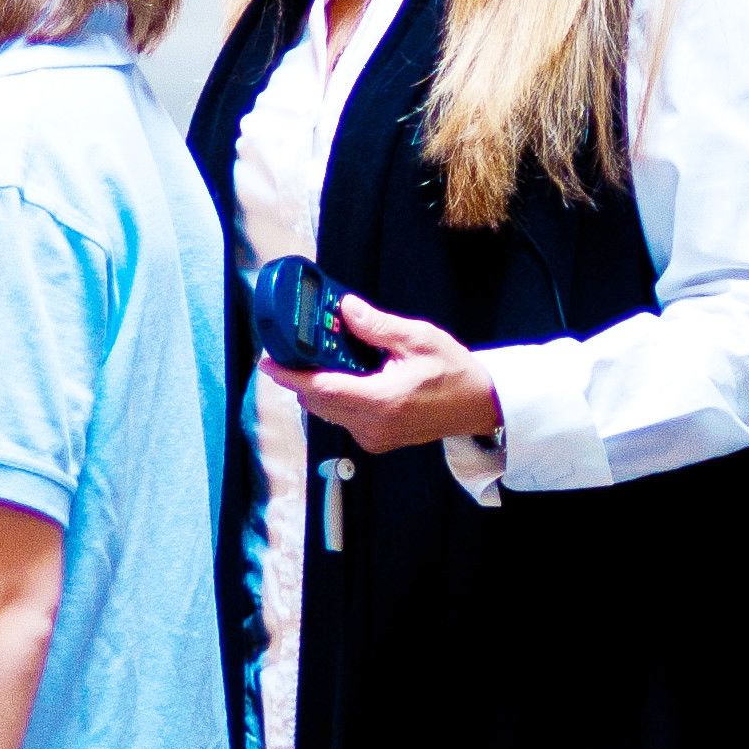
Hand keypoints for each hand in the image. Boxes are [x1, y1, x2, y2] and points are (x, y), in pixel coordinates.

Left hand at [263, 296, 500, 452]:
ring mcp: (374, 437)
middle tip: (289, 348)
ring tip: (313, 356)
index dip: (290, 375)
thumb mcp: (419, 339)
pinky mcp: (376, 440)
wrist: (480, 406)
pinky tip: (337, 374)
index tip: (267, 362)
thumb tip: (346, 308)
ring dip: (315, 386)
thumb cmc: (453, 371)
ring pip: (327, 411)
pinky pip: (341, 417)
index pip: (322, 389)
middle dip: (299, 376)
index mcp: (382, 402)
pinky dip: (332, 396)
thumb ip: (378, 327)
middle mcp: (373, 426)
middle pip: (317, 402)